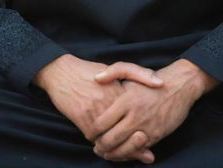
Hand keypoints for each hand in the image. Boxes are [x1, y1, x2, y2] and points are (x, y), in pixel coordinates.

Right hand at [33, 55, 162, 163]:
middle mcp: (110, 103)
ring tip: (129, 154)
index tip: (152, 136)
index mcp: (120, 90)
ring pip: (113, 138)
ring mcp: (96, 112)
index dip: (147, 127)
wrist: (62, 72)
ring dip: (121, 148)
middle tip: (146, 154)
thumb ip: (138, 73)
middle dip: (136, 145)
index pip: (138, 113)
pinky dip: (102, 144)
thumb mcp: (115, 68)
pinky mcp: (83, 119)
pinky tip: (107, 147)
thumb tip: (160, 83)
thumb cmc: (90, 70)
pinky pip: (96, 138)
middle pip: (128, 130)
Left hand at [92, 59, 218, 161]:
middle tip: (96, 146)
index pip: (101, 122)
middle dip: (100, 146)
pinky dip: (128, 154)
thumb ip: (112, 72)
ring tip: (106, 153)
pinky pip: (138, 150)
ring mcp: (146, 127)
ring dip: (112, 154)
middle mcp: (134, 115)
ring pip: (123, 148)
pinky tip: (122, 152)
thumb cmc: (153, 78)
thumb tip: (96, 78)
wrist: (180, 86)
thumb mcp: (132, 71)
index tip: (89, 132)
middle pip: (110, 139)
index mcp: (125, 100)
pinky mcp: (156, 135)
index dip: (92, 130)